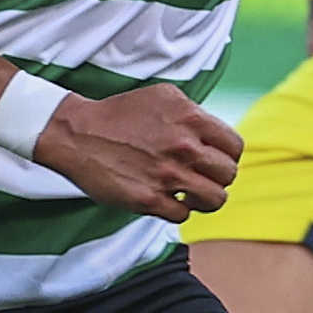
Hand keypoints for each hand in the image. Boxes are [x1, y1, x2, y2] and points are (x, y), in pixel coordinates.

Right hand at [34, 86, 240, 223]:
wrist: (78, 134)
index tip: (216, 161)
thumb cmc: (120, 115)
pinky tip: (165, 200)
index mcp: (190, 118)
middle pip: (228, 175)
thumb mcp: (163, 97)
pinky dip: (177, 210)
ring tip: (189, 194)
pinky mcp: (148, 199)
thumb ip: (194, 114)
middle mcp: (184, 147)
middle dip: (217, 178)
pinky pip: (183, 215)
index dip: (228, 156)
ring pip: (214, 200)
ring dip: (204, 199)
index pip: (234, 147)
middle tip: (201, 177)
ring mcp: (167, 175)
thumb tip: (214, 134)